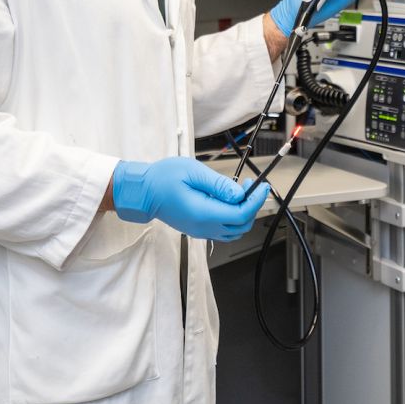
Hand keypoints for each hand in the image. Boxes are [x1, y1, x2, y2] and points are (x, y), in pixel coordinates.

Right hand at [111, 157, 269, 241]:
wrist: (142, 193)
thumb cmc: (162, 179)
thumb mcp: (193, 172)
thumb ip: (219, 184)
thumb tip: (240, 195)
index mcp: (203, 213)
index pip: (241, 214)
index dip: (256, 200)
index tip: (261, 185)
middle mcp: (203, 227)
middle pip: (241, 225)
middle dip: (252, 205)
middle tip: (251, 185)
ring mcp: (200, 230)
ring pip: (234, 230)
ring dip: (244, 213)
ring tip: (240, 192)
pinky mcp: (198, 229)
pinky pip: (223, 230)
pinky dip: (233, 218)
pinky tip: (228, 200)